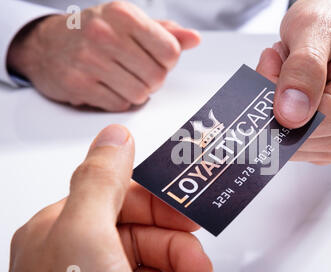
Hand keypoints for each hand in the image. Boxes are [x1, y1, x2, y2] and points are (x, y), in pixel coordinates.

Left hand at [6, 125, 212, 271]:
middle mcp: (80, 257)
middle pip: (144, 232)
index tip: (192, 204)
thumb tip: (115, 134)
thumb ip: (100, 180)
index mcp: (63, 229)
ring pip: (157, 265)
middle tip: (197, 259)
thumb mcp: (83, 237)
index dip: (160, 199)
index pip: (120, 196)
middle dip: (178, 244)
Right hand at [7, 1, 200, 110]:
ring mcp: (89, 60)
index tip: (156, 58)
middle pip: (157, 77)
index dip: (167, 61)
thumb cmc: (93, 32)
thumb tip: (193, 39)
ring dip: (136, 92)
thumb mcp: (129, 22)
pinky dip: (118, 100)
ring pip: (140, 95)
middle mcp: (104, 34)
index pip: (171, 51)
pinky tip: (107, 86)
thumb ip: (164, 32)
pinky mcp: (78, 84)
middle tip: (138, 72)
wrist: (45, 44)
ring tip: (121, 78)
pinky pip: (119, 105)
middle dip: (152, 80)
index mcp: (123, 14)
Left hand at [257, 0, 330, 164]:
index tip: (274, 62)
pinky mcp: (324, 151)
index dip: (277, 95)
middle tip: (281, 63)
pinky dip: (279, 118)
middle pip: (294, 134)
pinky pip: (286, 143)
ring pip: (285, 141)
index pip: (305, 121)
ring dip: (275, 108)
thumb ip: (303, 68)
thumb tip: (291, 115)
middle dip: (274, 100)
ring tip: (289, 73)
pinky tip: (291, 92)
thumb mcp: (315, 29)